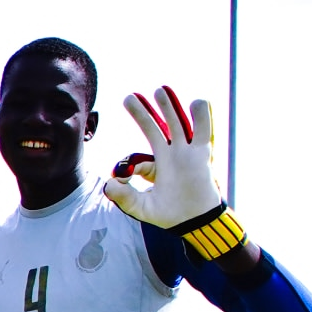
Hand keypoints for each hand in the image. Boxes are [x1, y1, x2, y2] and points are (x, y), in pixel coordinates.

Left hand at [101, 86, 222, 227]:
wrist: (195, 221)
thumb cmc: (170, 215)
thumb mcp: (141, 208)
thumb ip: (123, 197)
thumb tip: (109, 183)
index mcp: (155, 168)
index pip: (137, 159)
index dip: (129, 166)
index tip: (125, 176)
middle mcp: (171, 156)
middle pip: (155, 128)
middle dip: (143, 113)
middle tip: (129, 96)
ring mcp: (186, 153)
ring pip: (176, 124)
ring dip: (168, 107)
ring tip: (159, 90)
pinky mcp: (201, 154)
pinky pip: (202, 131)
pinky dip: (201, 116)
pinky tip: (197, 101)